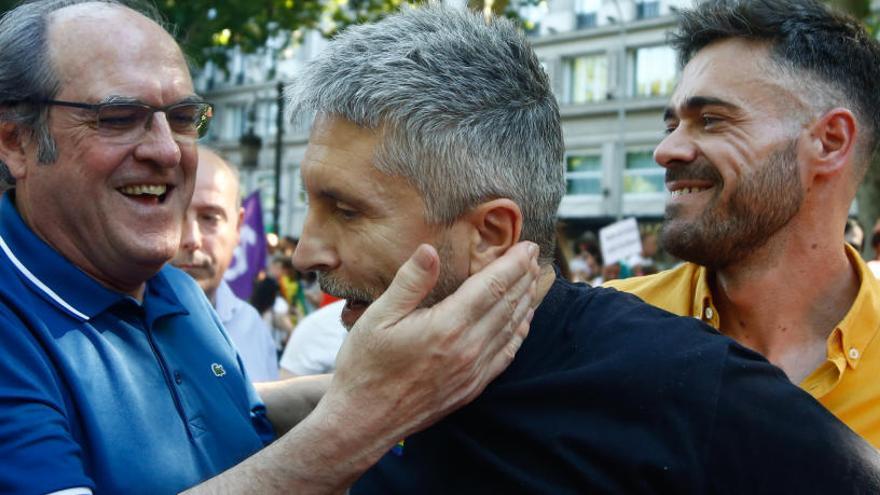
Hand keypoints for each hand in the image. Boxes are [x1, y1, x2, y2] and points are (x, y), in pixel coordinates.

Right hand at [316, 240, 538, 459]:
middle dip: (523, 277)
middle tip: (533, 255)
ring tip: (532, 280)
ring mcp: (474, 371)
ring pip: (511, 329)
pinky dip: (518, 334)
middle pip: (507, 305)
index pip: (492, 287)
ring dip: (524, 302)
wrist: (363, 421)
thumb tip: (430, 250)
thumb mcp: (378, 316)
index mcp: (448, 327)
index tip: (526, 245)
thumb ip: (410, 282)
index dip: (513, 264)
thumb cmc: (365, 365)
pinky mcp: (472, 388)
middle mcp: (469, 349)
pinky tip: (523, 321)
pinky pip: (505, 355)